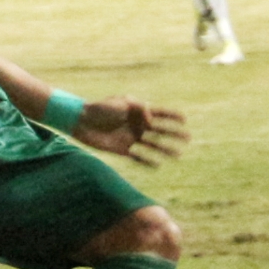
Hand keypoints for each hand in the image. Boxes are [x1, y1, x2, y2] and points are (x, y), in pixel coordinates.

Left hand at [72, 97, 188, 166]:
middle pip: (160, 130)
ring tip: (178, 154)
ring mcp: (130, 138)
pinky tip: (158, 165)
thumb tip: (151, 121)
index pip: (159, 113)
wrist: (80, 121)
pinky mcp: (121, 149)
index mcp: (137, 111)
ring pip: (152, 145)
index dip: (172, 116)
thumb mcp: (122, 103)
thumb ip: (140, 109)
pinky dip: (147, 161)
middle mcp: (136, 125)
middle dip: (174, 134)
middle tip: (188, 138)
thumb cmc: (100, 108)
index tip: (185, 120)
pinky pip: (138, 157)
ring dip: (165, 149)